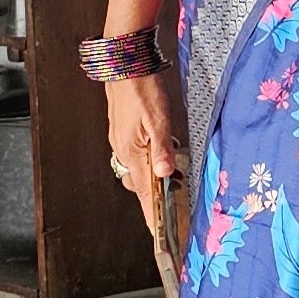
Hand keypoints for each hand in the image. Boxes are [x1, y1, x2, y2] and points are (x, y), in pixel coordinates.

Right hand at [105, 70, 186, 240]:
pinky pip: (136, 155)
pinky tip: (163, 148)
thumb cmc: (142, 88)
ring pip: (138, 169)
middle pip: (139, 184)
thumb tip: (165, 175)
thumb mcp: (158, 118)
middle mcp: (122, 151)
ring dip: (155, 175)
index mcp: (131, 152)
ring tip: (176, 172)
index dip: (151, 215)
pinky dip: (150, 159)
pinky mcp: (123, 132)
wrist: (124, 63)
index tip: (158, 234)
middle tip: (177, 192)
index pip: (143, 192)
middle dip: (157, 194)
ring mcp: (121, 142)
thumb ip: (162, 148)